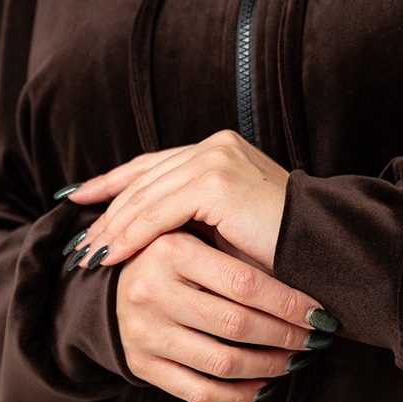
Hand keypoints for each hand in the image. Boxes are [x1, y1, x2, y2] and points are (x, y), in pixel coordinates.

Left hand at [69, 131, 287, 272]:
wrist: (324, 250)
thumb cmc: (282, 249)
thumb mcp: (227, 227)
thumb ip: (190, 218)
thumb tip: (142, 234)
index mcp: (219, 149)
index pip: (154, 165)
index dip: (113, 182)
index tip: (79, 198)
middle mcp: (215, 146)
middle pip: (144, 178)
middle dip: (106, 210)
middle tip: (79, 241)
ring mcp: (216, 158)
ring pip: (145, 195)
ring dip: (112, 227)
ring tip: (88, 254)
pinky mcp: (215, 181)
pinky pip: (158, 212)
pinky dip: (130, 235)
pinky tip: (111, 255)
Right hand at [115, 230, 331, 401]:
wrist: (114, 277)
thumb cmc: (175, 253)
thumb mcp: (197, 236)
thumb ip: (238, 252)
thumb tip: (307, 282)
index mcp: (169, 249)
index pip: (244, 284)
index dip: (288, 303)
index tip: (317, 312)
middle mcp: (151, 291)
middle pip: (236, 325)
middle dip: (285, 336)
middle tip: (312, 338)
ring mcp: (142, 331)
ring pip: (222, 363)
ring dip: (268, 367)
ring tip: (292, 360)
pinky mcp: (140, 363)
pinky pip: (198, 392)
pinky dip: (238, 395)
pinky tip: (261, 386)